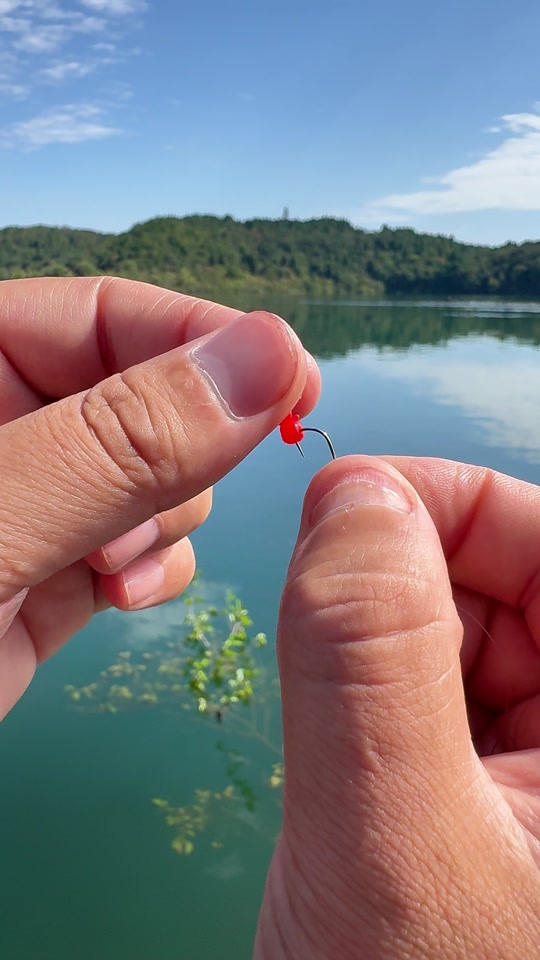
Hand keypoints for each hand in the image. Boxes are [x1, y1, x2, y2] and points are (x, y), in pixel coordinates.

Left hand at [0, 276, 319, 721]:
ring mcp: (23, 508)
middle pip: (143, 396)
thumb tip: (269, 354)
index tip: (293, 378)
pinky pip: (137, 547)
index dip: (201, 338)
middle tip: (147, 517)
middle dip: (175, 453)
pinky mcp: (42, 578)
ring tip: (116, 571)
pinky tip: (128, 596)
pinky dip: (156, 569)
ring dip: (166, 520)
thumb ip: (122, 443)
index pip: (100, 315)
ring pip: (153, 477)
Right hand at [256, 456, 539, 957]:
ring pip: (479, 634)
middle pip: (523, 582)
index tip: (342, 502)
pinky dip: (390, 694)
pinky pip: (453, 696)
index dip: (454, 504)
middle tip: (320, 618)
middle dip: (412, 576)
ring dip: (393, 642)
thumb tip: (356, 499)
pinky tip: (363, 754)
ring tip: (347, 726)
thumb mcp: (387, 852)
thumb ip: (368, 660)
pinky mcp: (513, 799)